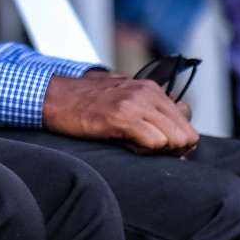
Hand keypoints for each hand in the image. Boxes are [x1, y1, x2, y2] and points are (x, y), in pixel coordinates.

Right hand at [42, 71, 198, 155]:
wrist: (51, 97)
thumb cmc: (83, 103)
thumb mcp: (122, 98)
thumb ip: (147, 109)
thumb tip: (174, 135)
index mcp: (151, 88)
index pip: (187, 121)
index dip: (175, 140)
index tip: (154, 144)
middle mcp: (148, 91)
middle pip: (187, 134)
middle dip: (172, 149)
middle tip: (144, 149)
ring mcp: (136, 102)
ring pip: (177, 139)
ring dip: (158, 150)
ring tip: (132, 145)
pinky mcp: (123, 115)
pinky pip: (156, 142)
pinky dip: (144, 151)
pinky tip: (124, 144)